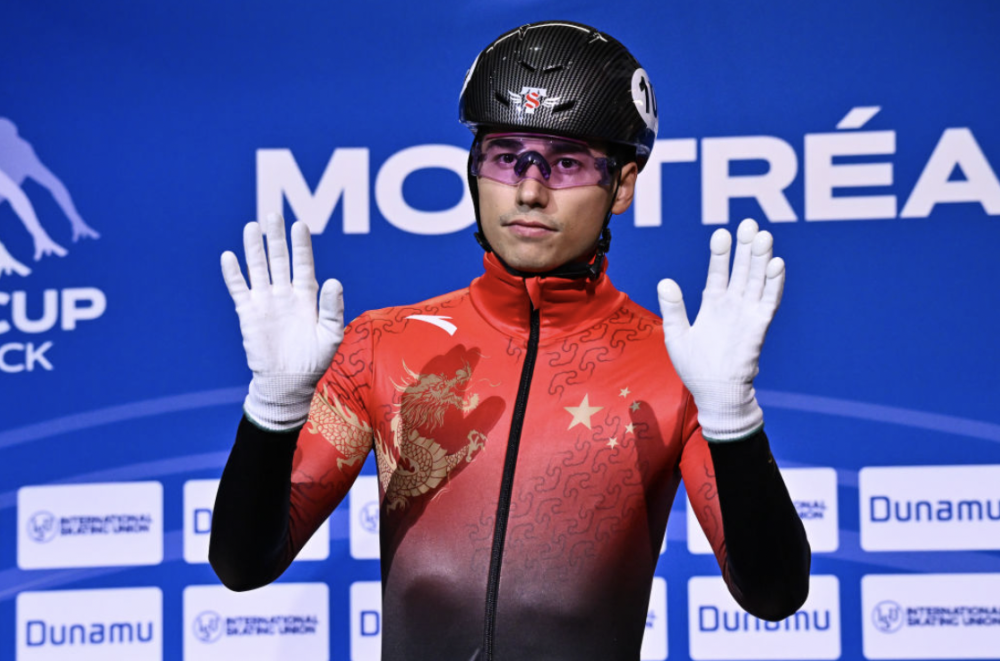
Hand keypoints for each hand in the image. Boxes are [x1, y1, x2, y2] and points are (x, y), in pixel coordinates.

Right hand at [222, 212, 343, 430]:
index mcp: (306, 297)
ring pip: (258, 269)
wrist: (288, 383)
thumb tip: (333, 280)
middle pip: (279, 260)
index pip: (303, 264)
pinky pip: (240, 289)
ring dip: (254, 249)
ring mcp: (266, 302)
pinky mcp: (249, 314)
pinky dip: (234, 274)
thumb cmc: (314, 361)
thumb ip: (333, 308)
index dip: (301, 246)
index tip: (300, 225)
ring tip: (252, 227)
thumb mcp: (331, 335)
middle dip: (276, 238)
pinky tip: (229, 256)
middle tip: (273, 214)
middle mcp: (285, 294)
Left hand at [657, 218, 784, 440]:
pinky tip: (777, 264)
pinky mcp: (759, 327)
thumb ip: (673, 307)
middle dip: (745, 247)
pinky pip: (768, 301)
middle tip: (749, 223)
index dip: (720, 254)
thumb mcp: (677, 335)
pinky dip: (773, 283)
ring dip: (761, 259)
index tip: (721, 233)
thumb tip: (665, 281)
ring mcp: (747, 314)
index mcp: (713, 305)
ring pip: (757, 280)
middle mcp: (733, 305)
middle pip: (742, 270)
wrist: (715, 393)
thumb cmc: (695, 368)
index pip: (718, 272)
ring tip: (763, 236)